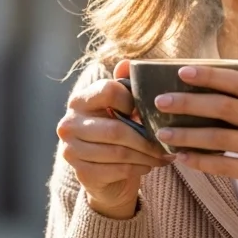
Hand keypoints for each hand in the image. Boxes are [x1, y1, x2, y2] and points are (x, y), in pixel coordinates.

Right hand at [57, 59, 167, 218]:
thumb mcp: (120, 108)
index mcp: (79, 101)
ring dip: (147, 156)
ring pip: (120, 153)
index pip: (108, 91)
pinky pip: (118, 170)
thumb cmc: (115, 133)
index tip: (146, 112)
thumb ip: (124, 85)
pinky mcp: (82, 173)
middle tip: (168, 143)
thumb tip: (127, 63)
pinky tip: (148, 166)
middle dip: (147, 139)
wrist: (103, 174)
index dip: (132, 101)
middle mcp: (69, 123)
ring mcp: (71, 150)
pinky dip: (138, 169)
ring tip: (163, 156)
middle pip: (117, 129)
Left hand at [153, 66, 237, 213]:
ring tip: (164, 133)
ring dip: (187, 134)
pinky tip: (183, 158)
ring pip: (219, 138)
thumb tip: (211, 94)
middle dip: (188, 102)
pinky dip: (200, 162)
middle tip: (161, 101)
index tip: (182, 72)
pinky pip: (224, 166)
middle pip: (223, 107)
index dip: (209, 75)